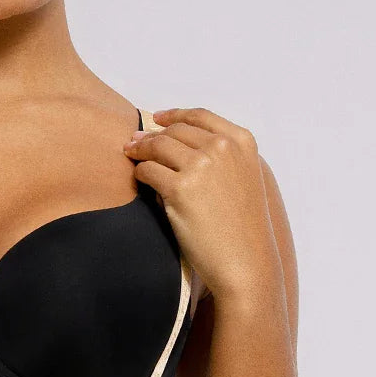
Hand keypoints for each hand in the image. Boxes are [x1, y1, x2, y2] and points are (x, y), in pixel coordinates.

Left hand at [123, 108, 280, 300]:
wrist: (245, 262)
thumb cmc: (243, 229)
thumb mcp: (244, 180)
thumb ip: (222, 158)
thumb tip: (178, 144)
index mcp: (241, 141)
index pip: (200, 116)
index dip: (174, 115)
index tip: (157, 118)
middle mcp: (222, 148)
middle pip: (176, 131)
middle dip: (152, 135)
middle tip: (135, 142)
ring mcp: (201, 166)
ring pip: (159, 146)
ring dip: (140, 150)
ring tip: (130, 155)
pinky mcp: (180, 189)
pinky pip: (149, 171)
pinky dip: (140, 172)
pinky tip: (138, 177)